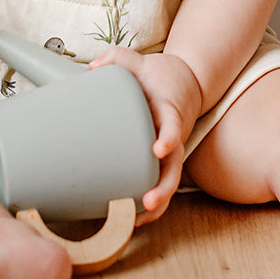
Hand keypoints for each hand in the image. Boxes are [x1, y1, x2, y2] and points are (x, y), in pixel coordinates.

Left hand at [89, 47, 202, 223]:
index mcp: (170, 111)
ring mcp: (170, 151)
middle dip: (163, 187)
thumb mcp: (142, 61)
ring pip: (169, 182)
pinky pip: (160, 184)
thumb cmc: (158, 75)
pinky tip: (133, 219)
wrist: (185, 82)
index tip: (159, 149)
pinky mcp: (162, 160)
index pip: (174, 127)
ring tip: (137, 220)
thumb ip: (120, 58)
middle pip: (175, 166)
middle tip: (147, 201)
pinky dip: (151, 205)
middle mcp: (173, 136)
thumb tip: (94, 67)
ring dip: (158, 203)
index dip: (170, 139)